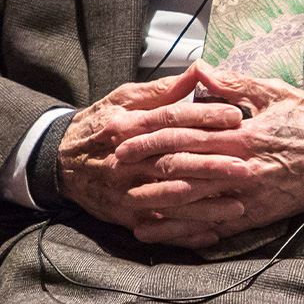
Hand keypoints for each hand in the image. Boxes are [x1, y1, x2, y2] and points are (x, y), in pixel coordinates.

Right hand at [56, 64, 252, 242]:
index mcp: (128, 127)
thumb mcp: (125, 99)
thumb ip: (164, 89)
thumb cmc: (100, 126)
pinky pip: (157, 228)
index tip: (235, 117)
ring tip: (237, 205)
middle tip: (244, 168)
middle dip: (210, 166)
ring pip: (168, 199)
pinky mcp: (124, 215)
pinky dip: (184, 233)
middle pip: (172, 163)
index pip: (170, 120)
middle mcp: (126, 161)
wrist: (58, 162)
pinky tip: (211, 233)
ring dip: (204, 205)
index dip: (203, 117)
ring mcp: (124, 191)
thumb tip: (199, 70)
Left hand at [108, 65, 303, 246]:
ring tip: (128, 204)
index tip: (122, 136)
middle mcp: (243, 166)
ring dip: (158, 204)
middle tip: (111, 168)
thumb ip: (232, 84)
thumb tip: (197, 70)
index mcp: (243, 132)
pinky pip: (217, 227)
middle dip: (144, 169)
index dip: (149, 135)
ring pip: (194, 202)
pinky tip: (164, 233)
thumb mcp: (274, 91)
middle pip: (182, 169)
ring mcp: (251, 194)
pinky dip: (187, 231)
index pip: (185, 133)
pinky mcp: (259, 215)